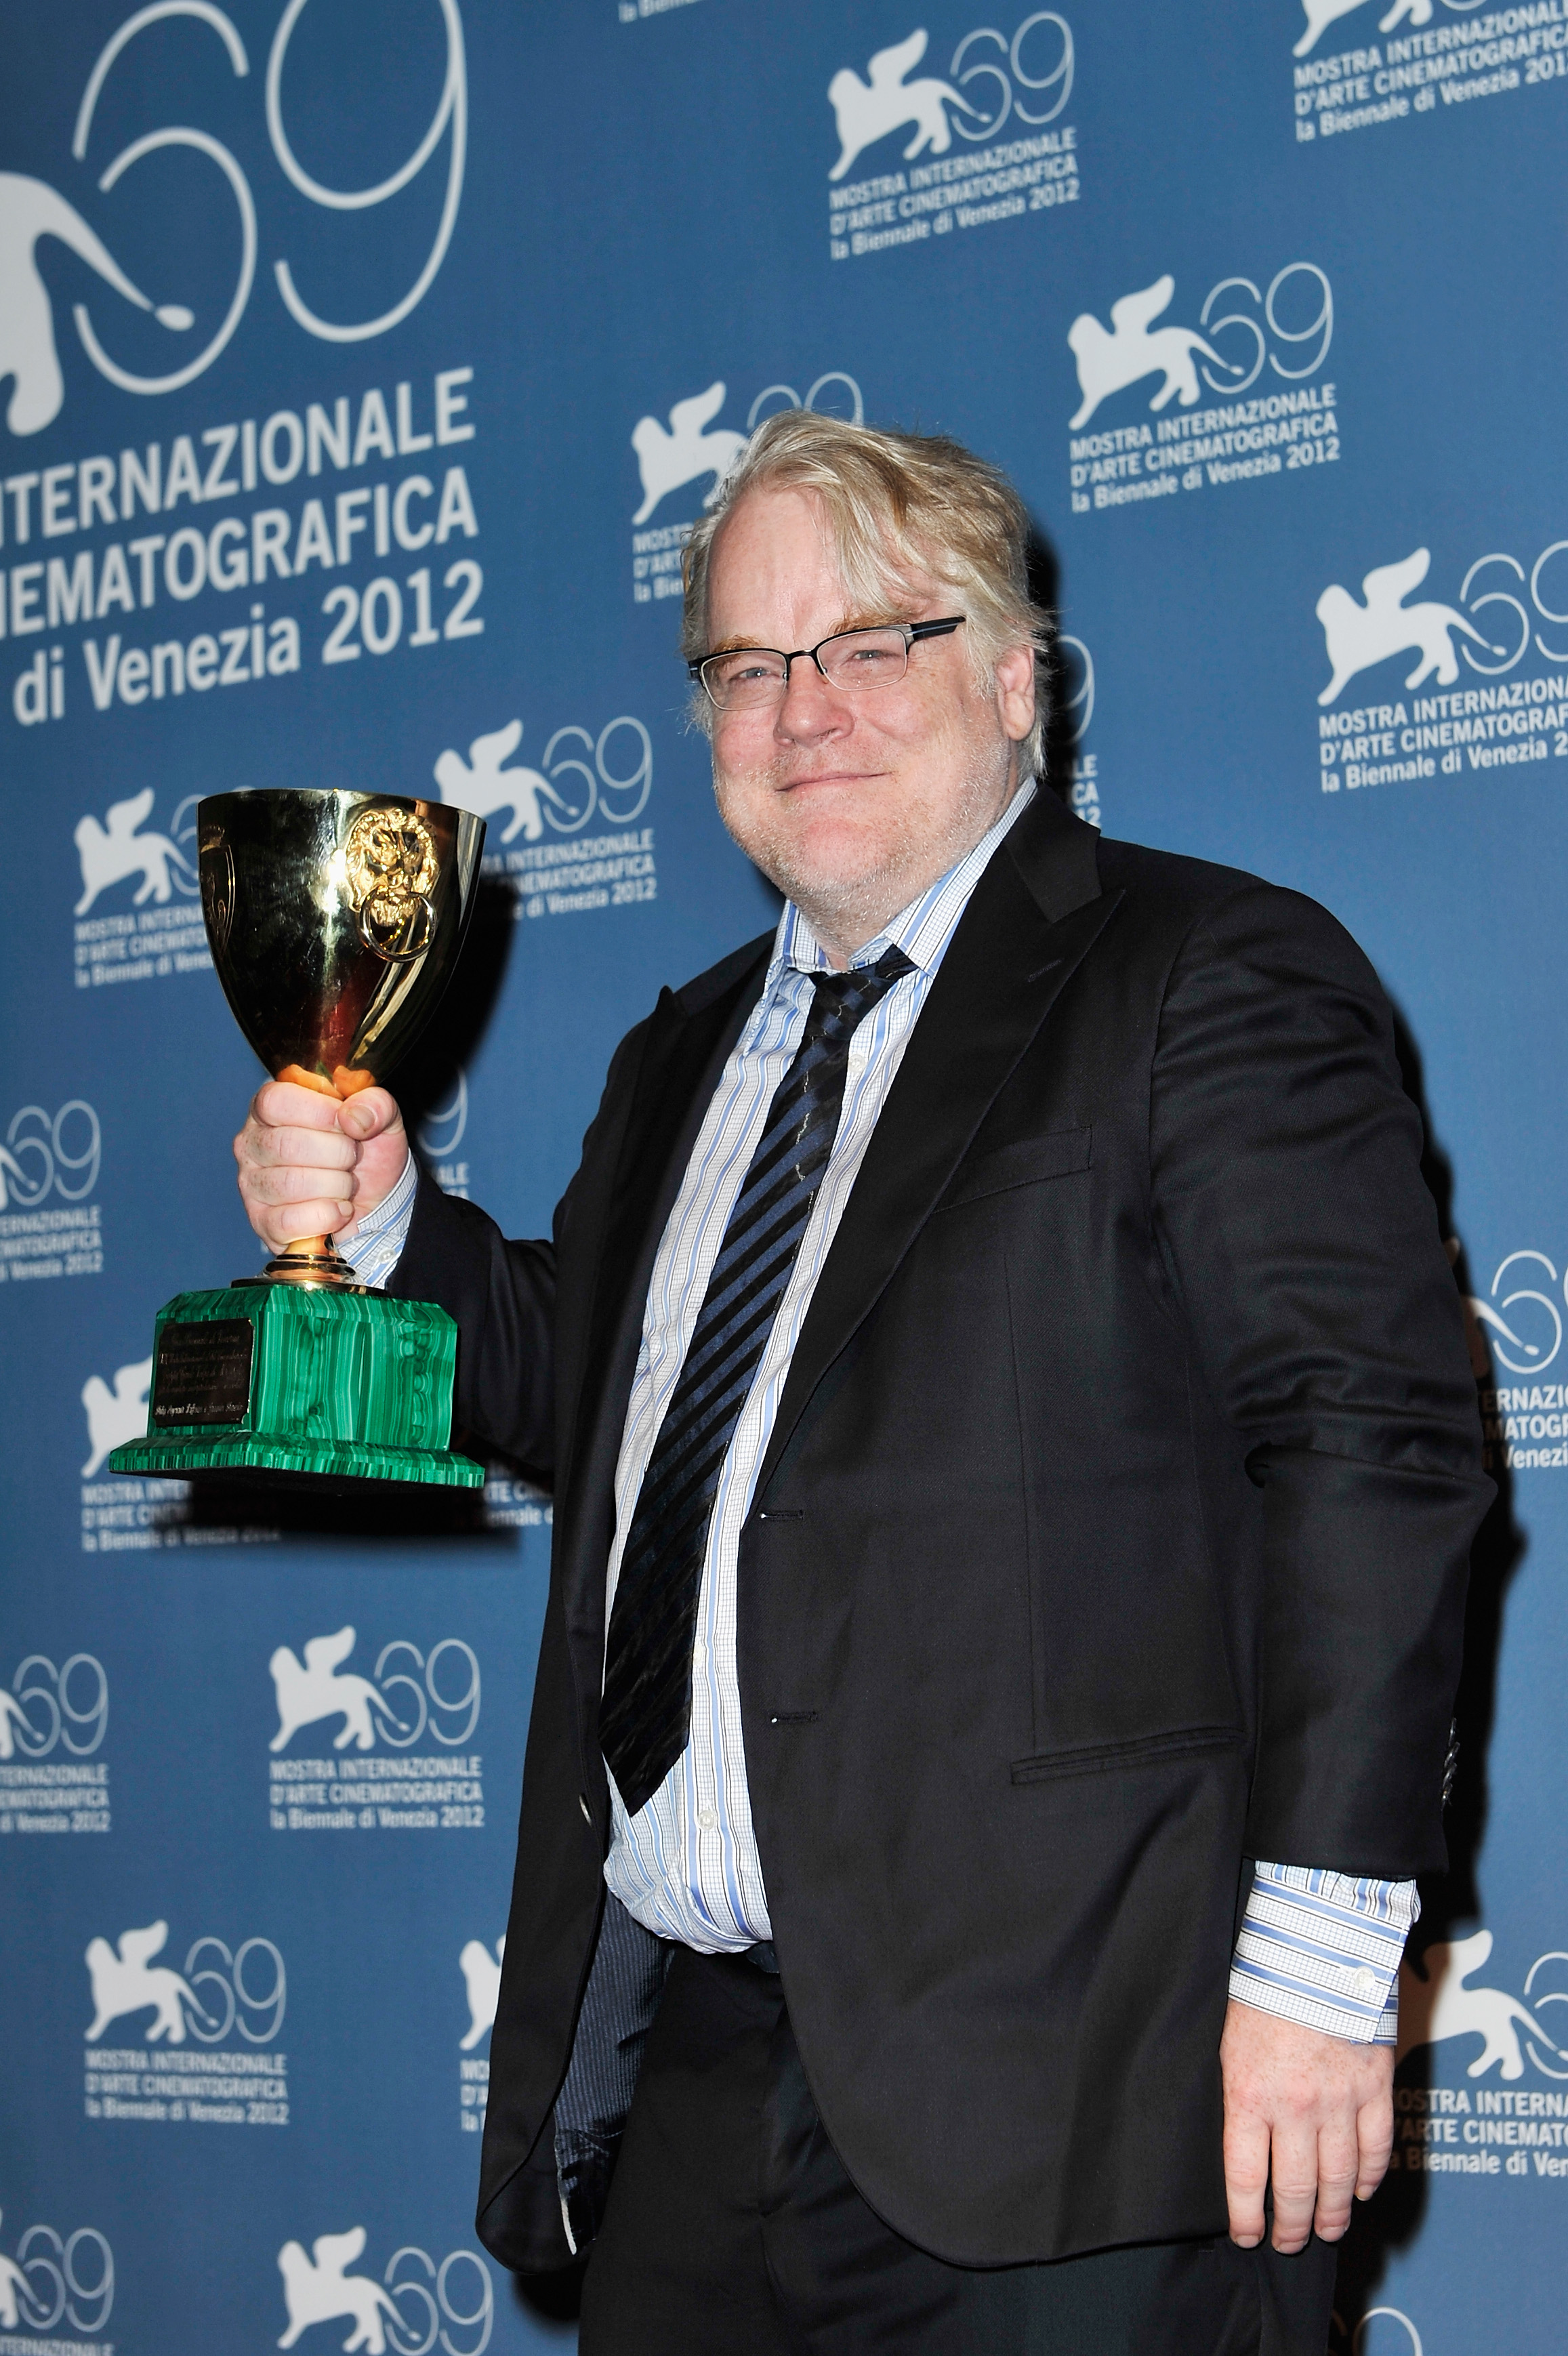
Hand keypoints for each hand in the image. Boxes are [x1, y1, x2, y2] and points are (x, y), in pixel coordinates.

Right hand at [233, 1080, 407, 1254]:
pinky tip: (339, 1210)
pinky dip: (328, 1216)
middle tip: (351, 1159)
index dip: (321, 1112)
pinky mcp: (263, 1222)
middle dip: (338, 1154)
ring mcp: (252, 1185)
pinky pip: (290, 1220)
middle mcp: (252, 1143)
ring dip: (337, 1186)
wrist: (375, 1205)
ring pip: (292, 1184)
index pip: (276, 1100)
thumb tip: (354, 1118)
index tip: (347, 1125)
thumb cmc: (366, 1156)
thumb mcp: (382, 1120)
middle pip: (287, 1144)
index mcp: (271, 1108)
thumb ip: (376, 1104)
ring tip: (346, 1185)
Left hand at [1220, 1998, 1393, 2252]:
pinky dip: (1369, 2177)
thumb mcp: (1234, 2045)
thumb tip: (1251, 2148)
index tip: (1247, 2235)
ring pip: (1338, 2179)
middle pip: (1295, 2189)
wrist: (1315, 1946)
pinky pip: (1376, 2148)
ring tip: (1327, 2230)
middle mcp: (1295, 2107)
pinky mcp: (1375, 2086)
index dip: (1246, 2216)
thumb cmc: (1265, 1990)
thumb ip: (1245, 2098)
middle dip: (1291, 2225)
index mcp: (1249, 2094)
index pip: (1245, 2177)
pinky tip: (1360, 2191)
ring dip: (1333, 2213)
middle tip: (1289, 2243)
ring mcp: (1340, 2100)